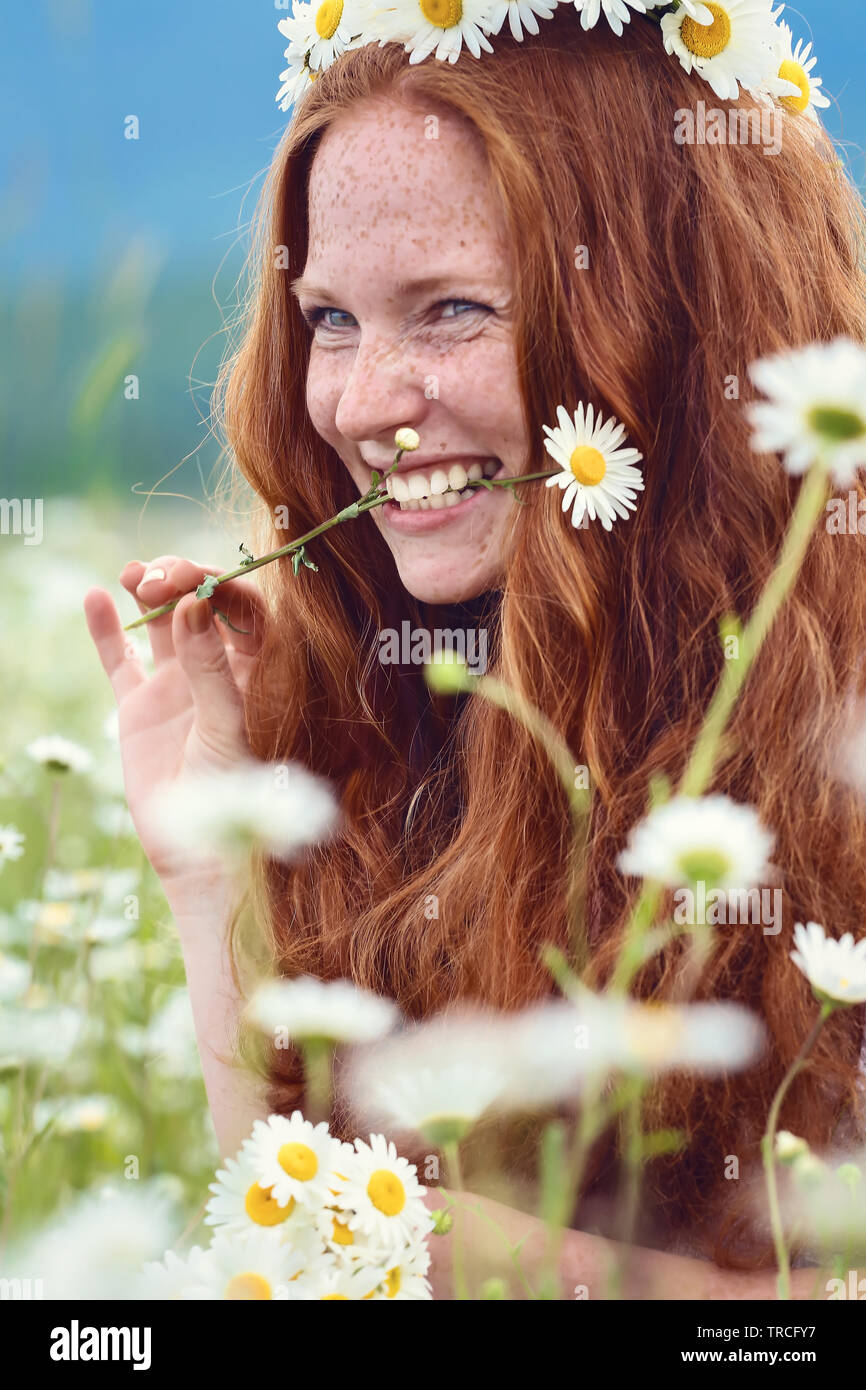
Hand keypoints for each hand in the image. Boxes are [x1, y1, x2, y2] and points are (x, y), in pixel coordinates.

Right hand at [84, 556, 267, 885]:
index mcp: (257, 672)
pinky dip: (108, 629)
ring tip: (134, 575)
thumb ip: (209, 667)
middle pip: (202, 606)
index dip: (221, 588)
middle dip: (181, 581)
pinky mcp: (140, 706)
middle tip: (157, 578)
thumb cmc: (232, 793)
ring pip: (163, 623)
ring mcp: (178, 686)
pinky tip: (95, 598)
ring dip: (150, 591)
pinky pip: (122, 659)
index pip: (244, 610)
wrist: (200, 851)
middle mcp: (220, 670)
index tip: (196, 582)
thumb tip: (192, 605)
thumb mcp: (226, 724)